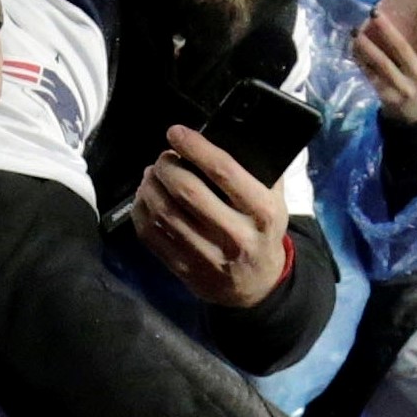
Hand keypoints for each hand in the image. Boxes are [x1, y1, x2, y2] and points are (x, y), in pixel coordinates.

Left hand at [134, 126, 292, 307]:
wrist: (258, 285)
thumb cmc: (262, 230)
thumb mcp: (275, 200)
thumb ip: (258, 170)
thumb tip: (226, 131)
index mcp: (263, 213)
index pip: (224, 171)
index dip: (195, 147)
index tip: (177, 132)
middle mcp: (237, 236)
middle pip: (187, 191)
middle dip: (167, 166)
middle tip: (163, 157)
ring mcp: (209, 257)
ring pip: (164, 212)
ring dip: (150, 186)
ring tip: (152, 174)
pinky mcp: (185, 270)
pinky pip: (151, 235)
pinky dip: (141, 209)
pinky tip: (146, 197)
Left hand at [352, 1, 416, 125]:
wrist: (415, 118)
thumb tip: (405, 14)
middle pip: (403, 49)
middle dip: (387, 29)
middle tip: (374, 13)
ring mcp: (403, 87)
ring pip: (382, 63)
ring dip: (367, 45)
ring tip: (356, 30)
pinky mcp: (387, 95)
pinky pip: (370, 74)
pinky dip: (361, 59)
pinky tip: (354, 47)